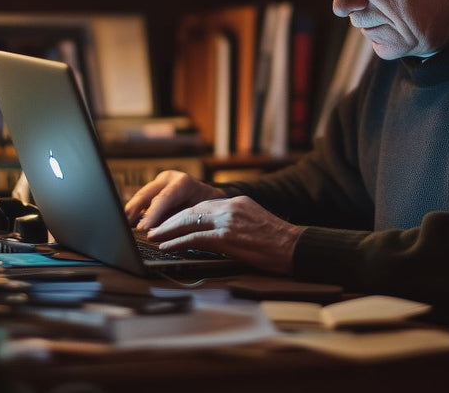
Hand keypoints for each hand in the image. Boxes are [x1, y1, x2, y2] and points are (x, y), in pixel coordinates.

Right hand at [124, 170, 225, 229]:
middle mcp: (168, 179)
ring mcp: (159, 184)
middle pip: (146, 194)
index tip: (143, 228)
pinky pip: (140, 202)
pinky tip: (127, 223)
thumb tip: (166, 232)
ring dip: (131, 212)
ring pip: (140, 197)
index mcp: (183, 182)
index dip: (152, 213)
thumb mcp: (202, 212)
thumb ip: (184, 219)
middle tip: (125, 226)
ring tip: (123, 226)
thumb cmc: (210, 206)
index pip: (164, 197)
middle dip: (134, 210)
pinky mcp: (152, 192)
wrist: (212, 199)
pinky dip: (133, 213)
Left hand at [146, 196, 303, 275]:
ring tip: (154, 237)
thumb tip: (217, 232)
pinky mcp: (227, 236)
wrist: (294, 246)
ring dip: (168, 230)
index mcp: (238, 202)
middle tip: (155, 227)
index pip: (204, 205)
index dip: (185, 214)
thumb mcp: (256, 222)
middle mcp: (230, 207)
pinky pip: (195, 238)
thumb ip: (236, 222)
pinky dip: (177, 242)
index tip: (172, 221)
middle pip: (193, 210)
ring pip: (190, 221)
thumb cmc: (279, 241)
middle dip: (171, 219)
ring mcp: (228, 221)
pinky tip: (166, 247)